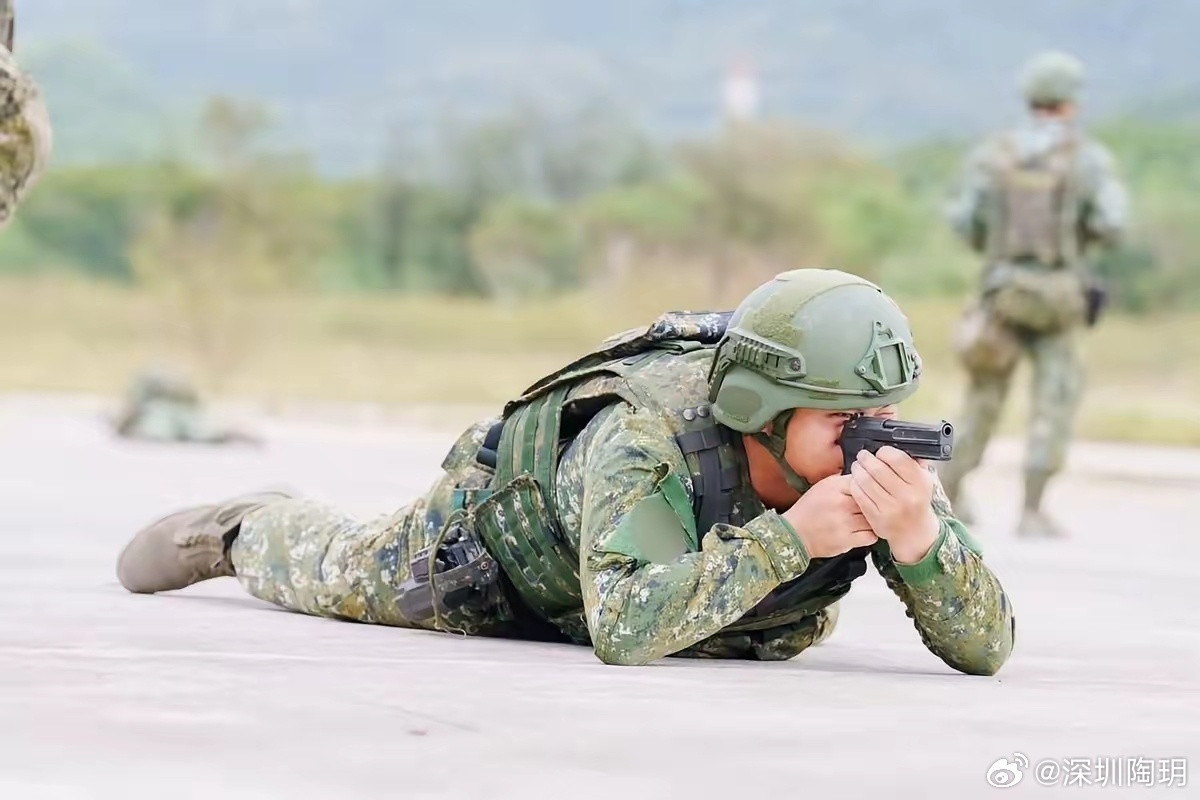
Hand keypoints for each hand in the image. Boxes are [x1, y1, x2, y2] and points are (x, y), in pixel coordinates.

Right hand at [782, 474, 877, 558]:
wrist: (794, 533)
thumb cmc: (808, 510)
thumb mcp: (822, 486)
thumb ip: (843, 480)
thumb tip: (864, 475)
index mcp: (835, 487)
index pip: (865, 481)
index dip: (869, 487)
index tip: (869, 491)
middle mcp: (841, 503)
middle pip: (872, 499)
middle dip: (874, 503)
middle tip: (871, 506)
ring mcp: (845, 522)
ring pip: (874, 518)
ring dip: (873, 519)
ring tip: (867, 519)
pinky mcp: (847, 540)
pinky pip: (871, 536)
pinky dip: (870, 534)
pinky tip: (864, 531)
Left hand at [848, 447, 939, 563]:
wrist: (915, 532)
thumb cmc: (917, 501)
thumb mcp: (924, 481)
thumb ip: (915, 463)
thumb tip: (903, 443)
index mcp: (919, 484)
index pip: (898, 459)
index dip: (885, 452)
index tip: (880, 451)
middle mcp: (906, 496)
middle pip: (878, 470)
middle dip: (866, 459)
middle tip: (862, 455)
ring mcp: (890, 509)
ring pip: (866, 482)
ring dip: (858, 470)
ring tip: (857, 466)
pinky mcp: (877, 518)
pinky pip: (860, 496)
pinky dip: (855, 485)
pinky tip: (855, 480)